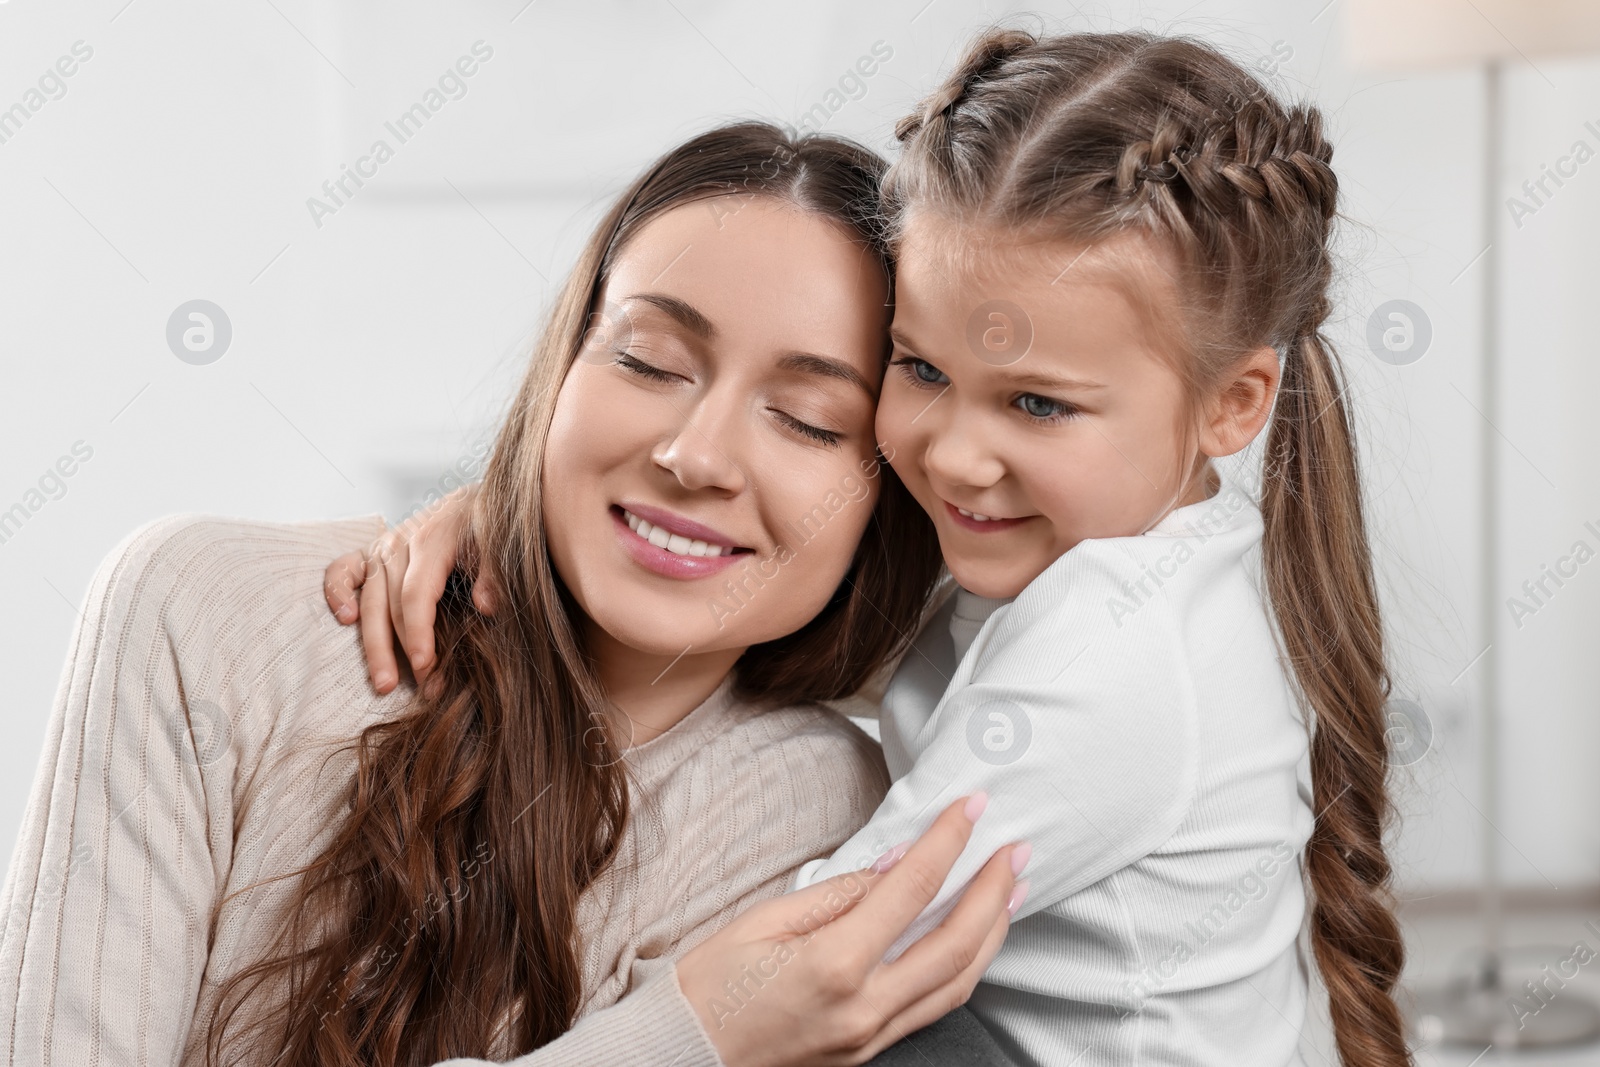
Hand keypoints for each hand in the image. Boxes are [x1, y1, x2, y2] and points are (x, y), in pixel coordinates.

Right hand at [323, 485, 492, 694]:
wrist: (475, 501)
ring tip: (382, 681)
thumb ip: (494, 572)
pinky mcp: (371, 552)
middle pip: (389, 604)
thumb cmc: (488, 527)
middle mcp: (400, 543)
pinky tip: (345, 618)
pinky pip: (342, 569)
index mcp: (431, 541)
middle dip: (395, 651)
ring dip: (372, 643)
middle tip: (405, 688)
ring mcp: (382, 548)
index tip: (426, 666)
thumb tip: (486, 606)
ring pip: (368, 599)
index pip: (417, 595)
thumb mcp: (499, 541)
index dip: (418, 633)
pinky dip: (337, 591)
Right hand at [676, 796, 1027, 1066]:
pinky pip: (934, 1007)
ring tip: (1010, 893)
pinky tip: (972, 941)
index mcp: (833, 965)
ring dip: (992, 934)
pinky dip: (965, 968)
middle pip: (956, 944)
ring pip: (958, 983)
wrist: (684, 1058)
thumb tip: (893, 867)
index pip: (911, 890)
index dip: (948, 843)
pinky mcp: (869, 1052)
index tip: (971, 808)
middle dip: (993, 891)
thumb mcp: (762, 922)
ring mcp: (871, 1037)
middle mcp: (864, 1007)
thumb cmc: (709, 986)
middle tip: (1015, 849)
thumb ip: (836, 895)